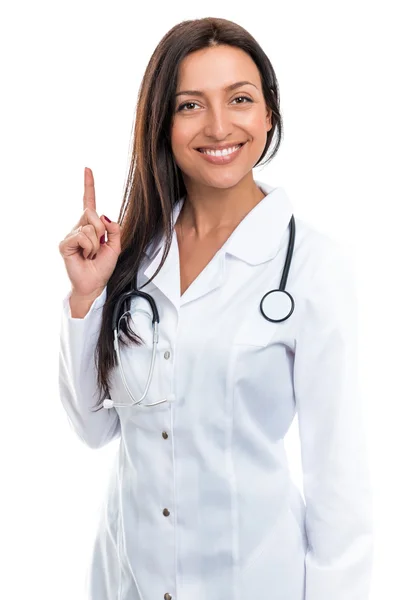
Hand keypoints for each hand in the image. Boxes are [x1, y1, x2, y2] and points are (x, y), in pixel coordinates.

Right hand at [58, 167, 121, 297]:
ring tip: (92, 255)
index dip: (89, 186)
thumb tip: (104, 216)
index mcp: (91, 226)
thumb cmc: (102, 267)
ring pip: (89, 226)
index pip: (90, 202)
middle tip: (99, 248)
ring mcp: (71, 235)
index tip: (87, 169)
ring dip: (96, 243)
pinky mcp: (65, 243)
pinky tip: (85, 256)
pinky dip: (89, 247)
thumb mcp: (116, 246)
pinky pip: (82, 236)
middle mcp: (79, 227)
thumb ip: (114, 229)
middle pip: (92, 213)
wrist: (95, 284)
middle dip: (102, 230)